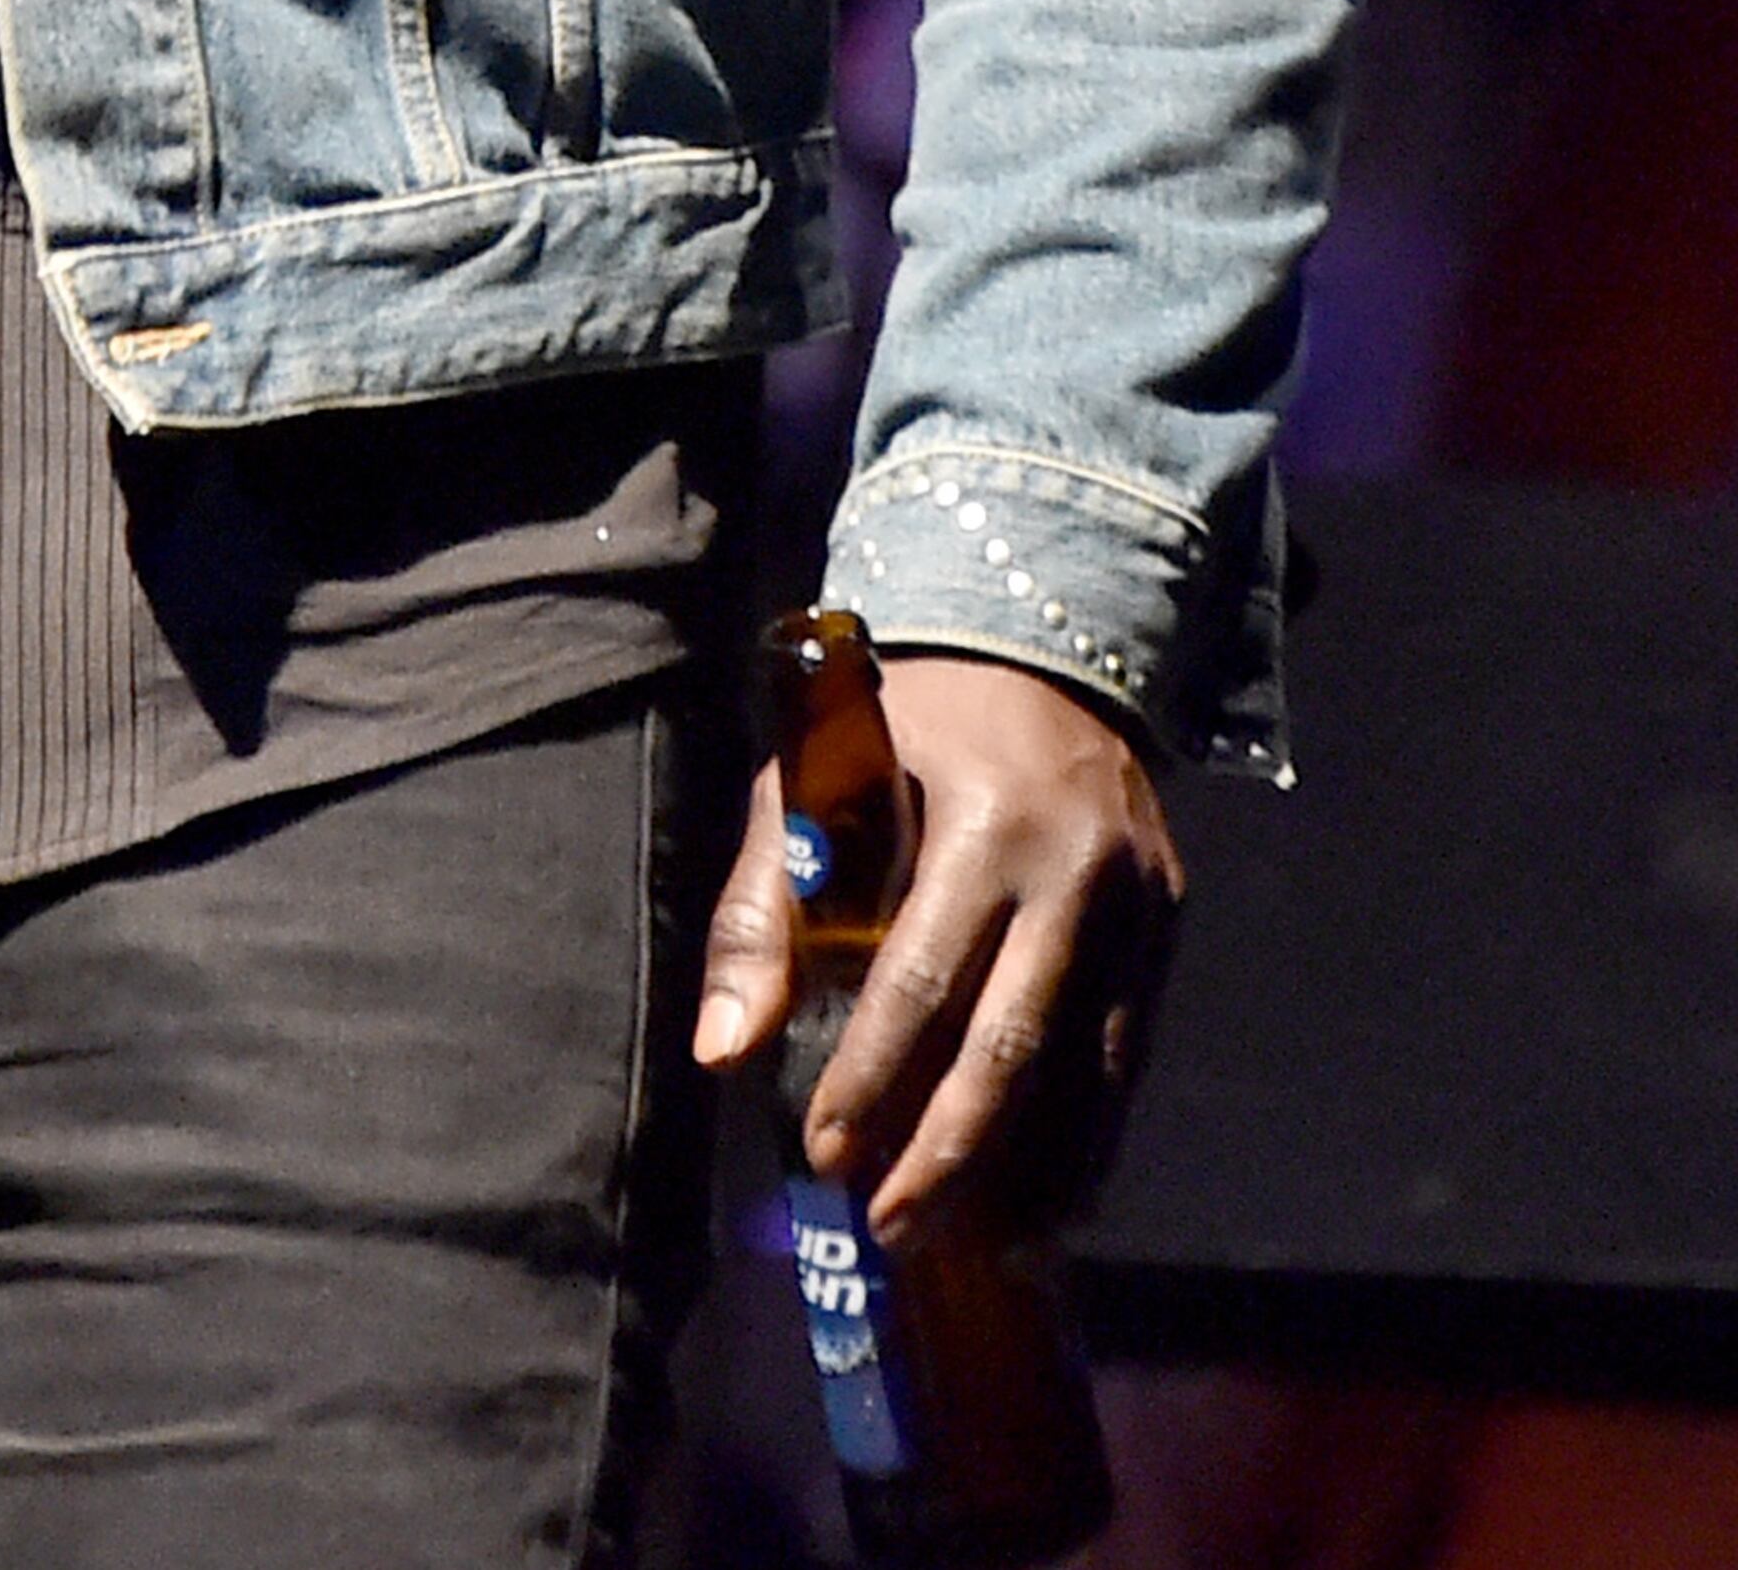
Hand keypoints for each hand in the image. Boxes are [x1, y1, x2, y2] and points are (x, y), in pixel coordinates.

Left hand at [692, 651, 1182, 1241]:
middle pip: (1014, 1042)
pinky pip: (1126, 1057)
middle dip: (948, 1150)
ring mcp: (1138, 905)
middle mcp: (1076, 868)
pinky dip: (1085, 1140)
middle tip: (891, 1228)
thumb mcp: (811, 776)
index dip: (872, 1074)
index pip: (923, 976)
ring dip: (1025, 1172)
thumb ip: (762, 908)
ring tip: (963, 1244)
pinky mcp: (1168, 932)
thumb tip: (723, 1050)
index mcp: (982, 819)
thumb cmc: (898, 722)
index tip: (827, 1155)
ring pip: (1087, 1071)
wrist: (1039, 648)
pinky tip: (1040, 1203)